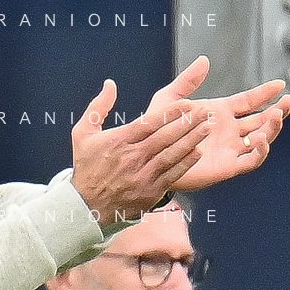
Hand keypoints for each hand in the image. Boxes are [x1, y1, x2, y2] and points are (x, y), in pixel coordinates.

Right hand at [71, 78, 212, 224]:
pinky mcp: (151, 190)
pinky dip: (186, 162)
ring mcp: (143, 174)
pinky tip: (198, 151)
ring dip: (192, 139)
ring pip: (172, 154)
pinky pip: (173, 173)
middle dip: (188, 122)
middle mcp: (133, 156)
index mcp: (119, 140)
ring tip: (207, 127)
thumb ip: (98, 107)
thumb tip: (110, 84)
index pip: (150, 122)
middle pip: (166, 136)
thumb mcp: (82, 133)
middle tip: (205, 111)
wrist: (87, 204)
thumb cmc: (87, 166)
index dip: (171, 112)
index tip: (187, 103)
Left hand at [145, 55, 289, 189]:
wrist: (148, 154)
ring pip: (261, 139)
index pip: (249, 101)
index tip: (279, 85)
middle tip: (286, 102)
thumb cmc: (156, 127)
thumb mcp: (170, 98)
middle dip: (277, 111)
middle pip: (261, 120)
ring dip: (272, 129)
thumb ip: (187, 80)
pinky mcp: (227, 166)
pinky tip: (261, 139)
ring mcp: (230, 148)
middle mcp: (229, 130)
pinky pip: (251, 160)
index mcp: (219, 112)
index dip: (265, 93)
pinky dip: (260, 151)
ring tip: (276, 116)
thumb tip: (204, 60)